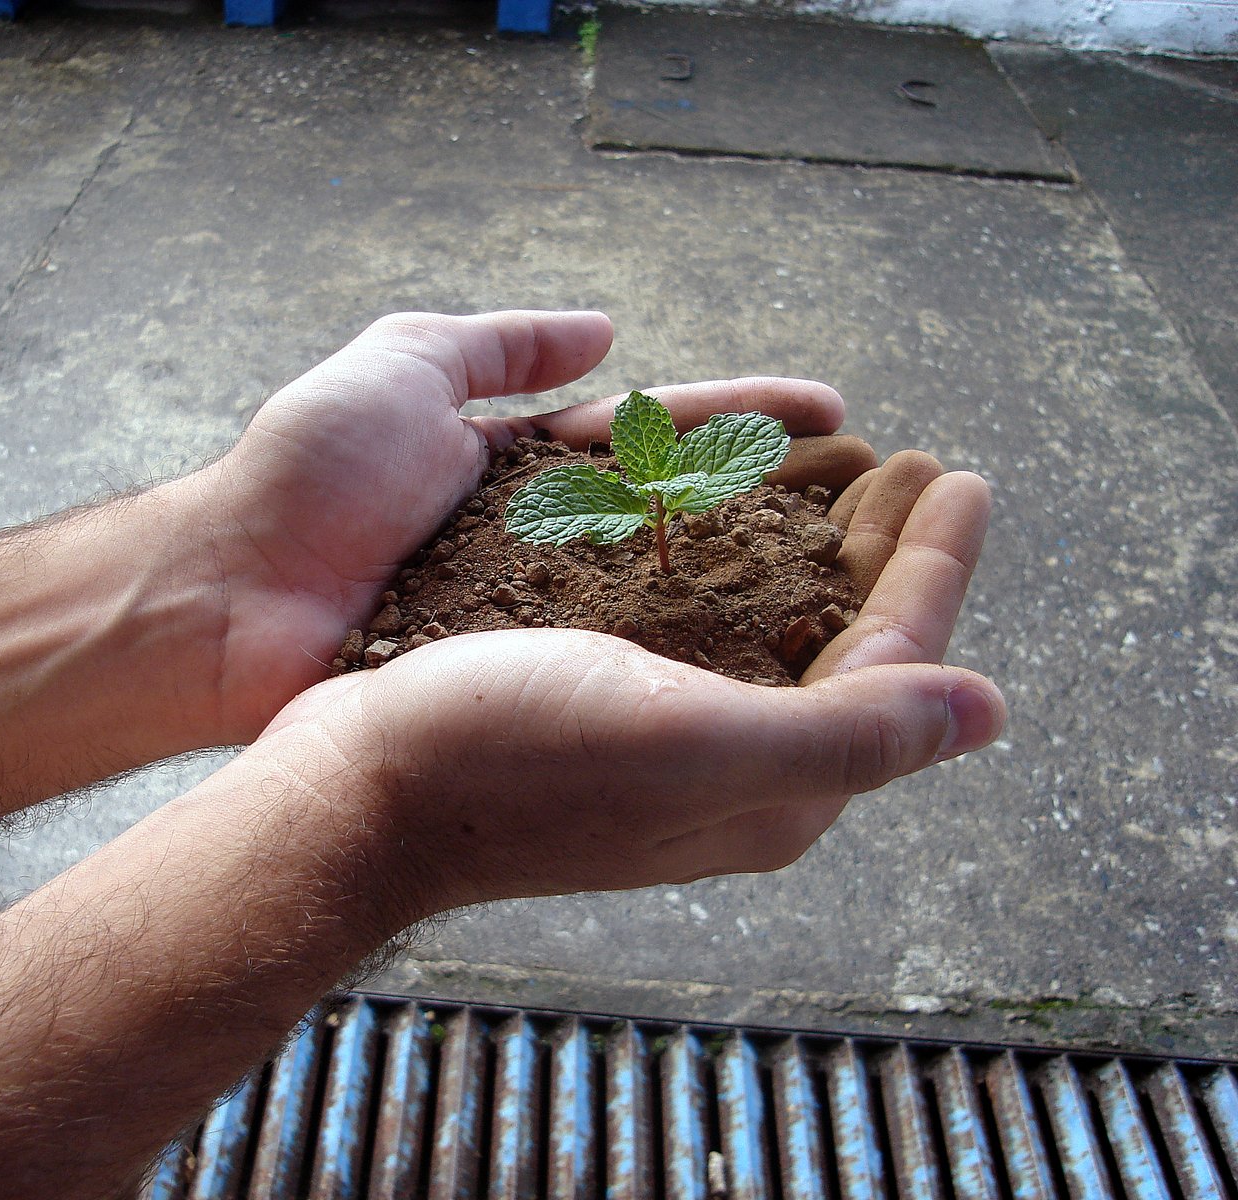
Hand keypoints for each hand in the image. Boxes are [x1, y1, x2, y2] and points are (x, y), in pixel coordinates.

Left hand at [190, 310, 875, 740]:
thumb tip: (605, 328)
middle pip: (685, 520)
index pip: (658, 434)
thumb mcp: (398, 365)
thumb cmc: (303, 477)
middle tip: (885, 508)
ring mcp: (536, 624)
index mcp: (521, 467)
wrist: (225, 602)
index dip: (745, 423)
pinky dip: (690, 674)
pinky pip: (617, 676)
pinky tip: (775, 678)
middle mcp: (545, 548)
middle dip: (779, 510)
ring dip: (759, 594)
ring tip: (863, 590)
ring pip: (670, 605)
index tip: (835, 418)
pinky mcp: (516, 687)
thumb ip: (495, 343)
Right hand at [255, 449, 1002, 912]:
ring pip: (770, 626)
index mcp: (774, 788)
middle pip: (840, 644)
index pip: (894, 669)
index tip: (962, 474)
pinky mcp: (602, 706)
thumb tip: (989, 713)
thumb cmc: (506, 756)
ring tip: (831, 471)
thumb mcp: (687, 741)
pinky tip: (714, 509)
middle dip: (882, 549)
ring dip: (809, 543)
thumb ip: (847, 731)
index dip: (935, 569)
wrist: (351, 785)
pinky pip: (697, 621)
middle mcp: (730, 767)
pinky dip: (726, 554)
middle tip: (910, 461)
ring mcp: (662, 737)